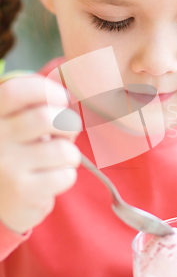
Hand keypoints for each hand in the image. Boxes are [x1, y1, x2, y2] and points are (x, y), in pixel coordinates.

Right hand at [0, 74, 81, 233]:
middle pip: (45, 118)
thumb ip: (32, 106)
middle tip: (67, 133)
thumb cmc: (16, 156)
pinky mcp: (23, 191)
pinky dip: (66, 175)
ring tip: (59, 160)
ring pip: (63, 150)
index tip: (61, 99)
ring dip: (70, 155)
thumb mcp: (14, 125)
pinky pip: (65, 175)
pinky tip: (51, 179)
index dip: (46, 90)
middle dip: (69, 124)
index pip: (16, 90)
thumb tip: (67, 85)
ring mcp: (7, 166)